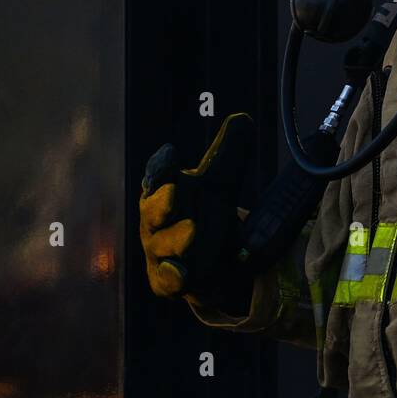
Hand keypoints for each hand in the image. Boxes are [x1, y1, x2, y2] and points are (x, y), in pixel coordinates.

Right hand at [139, 113, 253, 303]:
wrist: (211, 263)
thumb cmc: (205, 213)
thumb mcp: (220, 183)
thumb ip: (229, 152)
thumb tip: (243, 118)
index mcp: (163, 190)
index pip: (158, 175)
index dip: (162, 166)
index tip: (171, 153)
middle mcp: (155, 220)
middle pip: (153, 210)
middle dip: (161, 201)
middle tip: (175, 191)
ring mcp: (159, 251)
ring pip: (162, 245)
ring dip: (176, 238)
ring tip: (193, 230)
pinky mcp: (166, 279)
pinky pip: (167, 279)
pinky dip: (173, 276)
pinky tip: (182, 272)